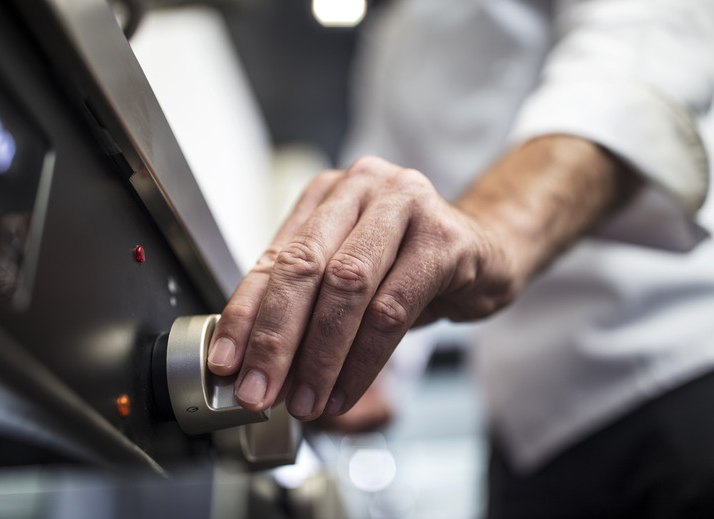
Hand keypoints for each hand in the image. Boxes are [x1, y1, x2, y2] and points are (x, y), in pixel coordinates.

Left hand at [206, 156, 517, 420]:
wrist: (487, 251)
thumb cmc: (410, 266)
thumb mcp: (350, 275)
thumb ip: (305, 305)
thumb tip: (257, 363)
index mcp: (327, 194)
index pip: (274, 258)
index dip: (245, 314)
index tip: (226, 363)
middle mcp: (362, 188)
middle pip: (304, 266)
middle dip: (275, 337)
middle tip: (258, 390)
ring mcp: (406, 205)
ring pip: (347, 286)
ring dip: (319, 355)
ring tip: (305, 401)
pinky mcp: (444, 239)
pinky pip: (392, 309)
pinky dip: (363, 360)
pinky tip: (345, 391)